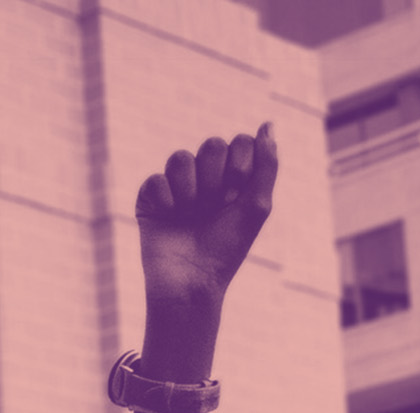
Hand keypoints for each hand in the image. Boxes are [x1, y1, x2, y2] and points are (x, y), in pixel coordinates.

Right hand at [134, 124, 276, 307]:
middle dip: (216, 177)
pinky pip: (156, 180)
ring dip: (191, 189)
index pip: (240, 142)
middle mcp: (205, 179)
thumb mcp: (257, 206)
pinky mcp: (150, 198)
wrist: (191, 281)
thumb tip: (268, 123)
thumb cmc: (227, 248)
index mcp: (233, 179)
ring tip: (190, 214)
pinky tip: (170, 218)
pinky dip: (166, 200)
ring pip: (181, 158)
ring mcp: (177, 187)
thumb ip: (266, 165)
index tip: (236, 197)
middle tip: (215, 206)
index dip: (239, 166)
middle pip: (212, 145)